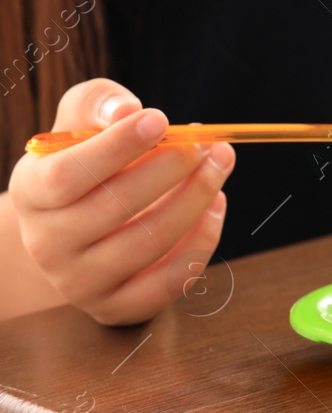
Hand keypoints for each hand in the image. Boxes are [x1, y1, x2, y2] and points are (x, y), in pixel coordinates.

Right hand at [8, 79, 233, 324]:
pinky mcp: (115, 307)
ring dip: (196, 199)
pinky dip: (202, 242)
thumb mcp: (80, 124)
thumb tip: (126, 111)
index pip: (68, 174)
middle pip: (117, 206)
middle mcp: (46, 243)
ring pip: (150, 241)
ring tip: (219, 166)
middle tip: (208, 143)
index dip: (117, 146)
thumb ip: (99, 105)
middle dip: (174, 168)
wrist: (77, 230)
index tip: (160, 118)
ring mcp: (78, 283)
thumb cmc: (87, 162)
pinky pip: (168, 282)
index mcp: (32, 192)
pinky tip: (216, 207)